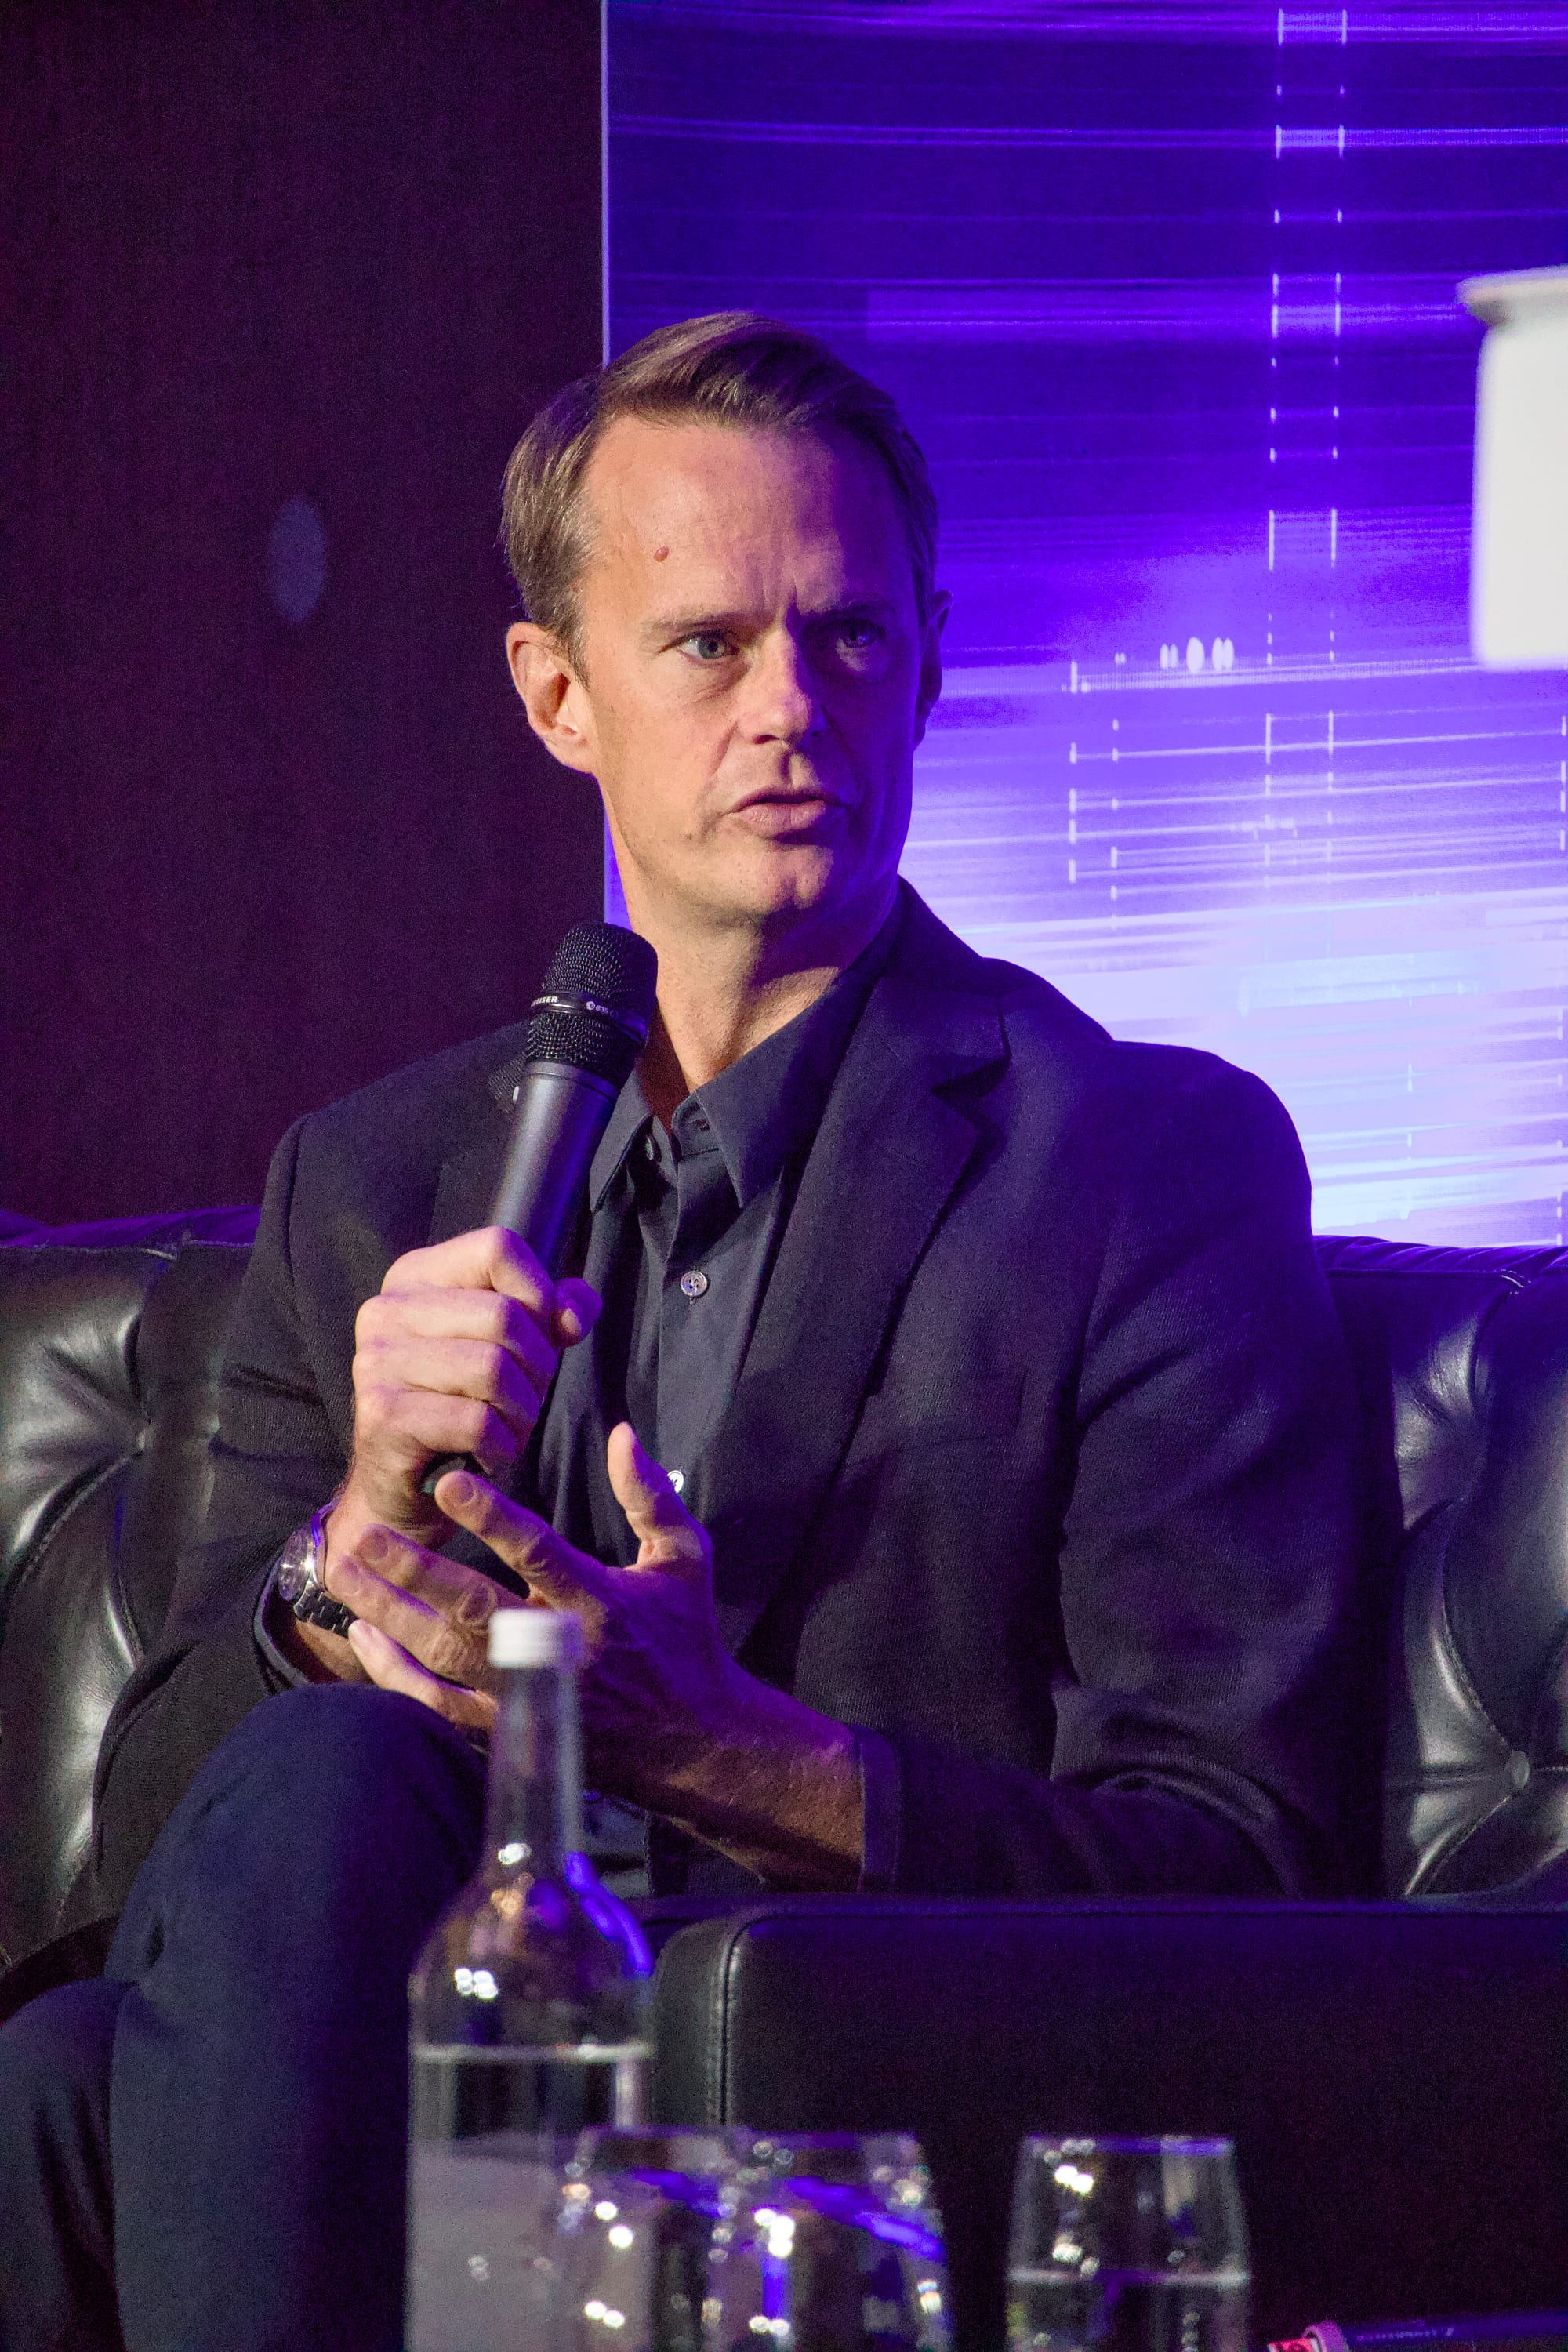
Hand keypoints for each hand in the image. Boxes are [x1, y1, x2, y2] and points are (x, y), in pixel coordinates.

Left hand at [328, 1425, 862, 1884]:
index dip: (492, 1519)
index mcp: (600, 1601)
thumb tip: (622, 1433)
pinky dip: (398, 1675)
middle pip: (474, 1609)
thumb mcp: (685, 1558)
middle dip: (415, 1571)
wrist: (692, 1740)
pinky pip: (441, 1706)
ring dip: (390, 1614)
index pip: (538, 1553)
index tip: (448, 1484)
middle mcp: (559, 1649)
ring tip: (344, 1572)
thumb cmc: (684, 1635)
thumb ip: (649, 1496)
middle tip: (365, 1534)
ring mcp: (530, 1694)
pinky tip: (364, 1636)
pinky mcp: (512, 1729)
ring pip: (446, 1656)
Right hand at [330, 1226, 599, 1557]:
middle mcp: (387, 1309)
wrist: (408, 1487)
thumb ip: (553, 1313)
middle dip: (537, 1367)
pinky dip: (500, 1445)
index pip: (498, 1247)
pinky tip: (489, 1453)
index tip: (540, 1336)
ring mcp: (377, 1361)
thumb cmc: (464, 1405)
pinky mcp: (382, 1414)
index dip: (539, 1293)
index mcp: (417, 1276)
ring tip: (510, 1428)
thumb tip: (574, 1312)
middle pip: (504, 1314)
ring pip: (492, 1369)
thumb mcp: (515, 1347)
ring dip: (521, 1411)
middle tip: (527, 1399)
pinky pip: (474, 1421)